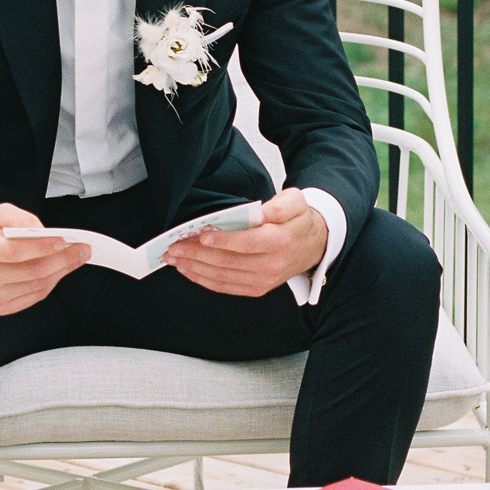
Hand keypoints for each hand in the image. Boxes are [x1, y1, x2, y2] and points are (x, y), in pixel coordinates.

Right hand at [0, 203, 89, 316]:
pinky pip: (34, 296)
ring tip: (76, 258)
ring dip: (62, 271)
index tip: (63, 240)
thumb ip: (21, 218)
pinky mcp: (0, 307)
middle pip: (32, 271)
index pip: (16, 251)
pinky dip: (51, 283)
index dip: (41, 247)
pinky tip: (59, 270)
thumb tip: (43, 232)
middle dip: (63, 260)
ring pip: (37, 285)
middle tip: (82, 250)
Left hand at [161, 188, 326, 297]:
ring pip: (223, 276)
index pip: (247, 243)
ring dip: (195, 268)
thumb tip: (258, 213)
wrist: (315, 244)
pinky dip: (204, 280)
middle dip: (197, 254)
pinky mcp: (257, 288)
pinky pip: (226, 287)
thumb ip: (279, 205)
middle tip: (174, 247)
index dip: (222, 240)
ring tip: (174, 258)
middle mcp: (271, 265)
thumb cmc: (299, 221)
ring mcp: (264, 280)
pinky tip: (189, 270)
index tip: (201, 235)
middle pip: (228, 262)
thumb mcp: (296, 202)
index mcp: (280, 241)